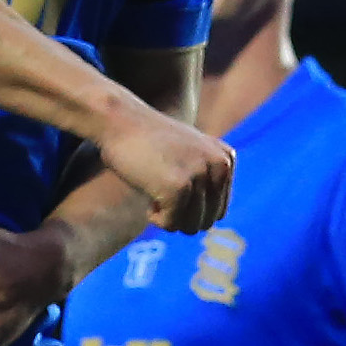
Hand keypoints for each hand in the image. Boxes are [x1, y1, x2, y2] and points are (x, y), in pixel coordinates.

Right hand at [99, 101, 235, 236]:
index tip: (171, 186)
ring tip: (154, 189)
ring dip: (168, 217)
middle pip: (207, 222)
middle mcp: (219, 165)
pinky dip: (155, 217)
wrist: (119, 120)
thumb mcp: (189, 154)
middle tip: (160, 190)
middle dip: (181, 216)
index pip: (218, 211)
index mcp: (226, 159)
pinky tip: (147, 194)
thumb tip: (208, 224)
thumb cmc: (147, 142)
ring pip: (190, 226)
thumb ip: (205, 180)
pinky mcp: (178, 188)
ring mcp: (200, 175)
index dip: (190, 208)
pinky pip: (170, 224)